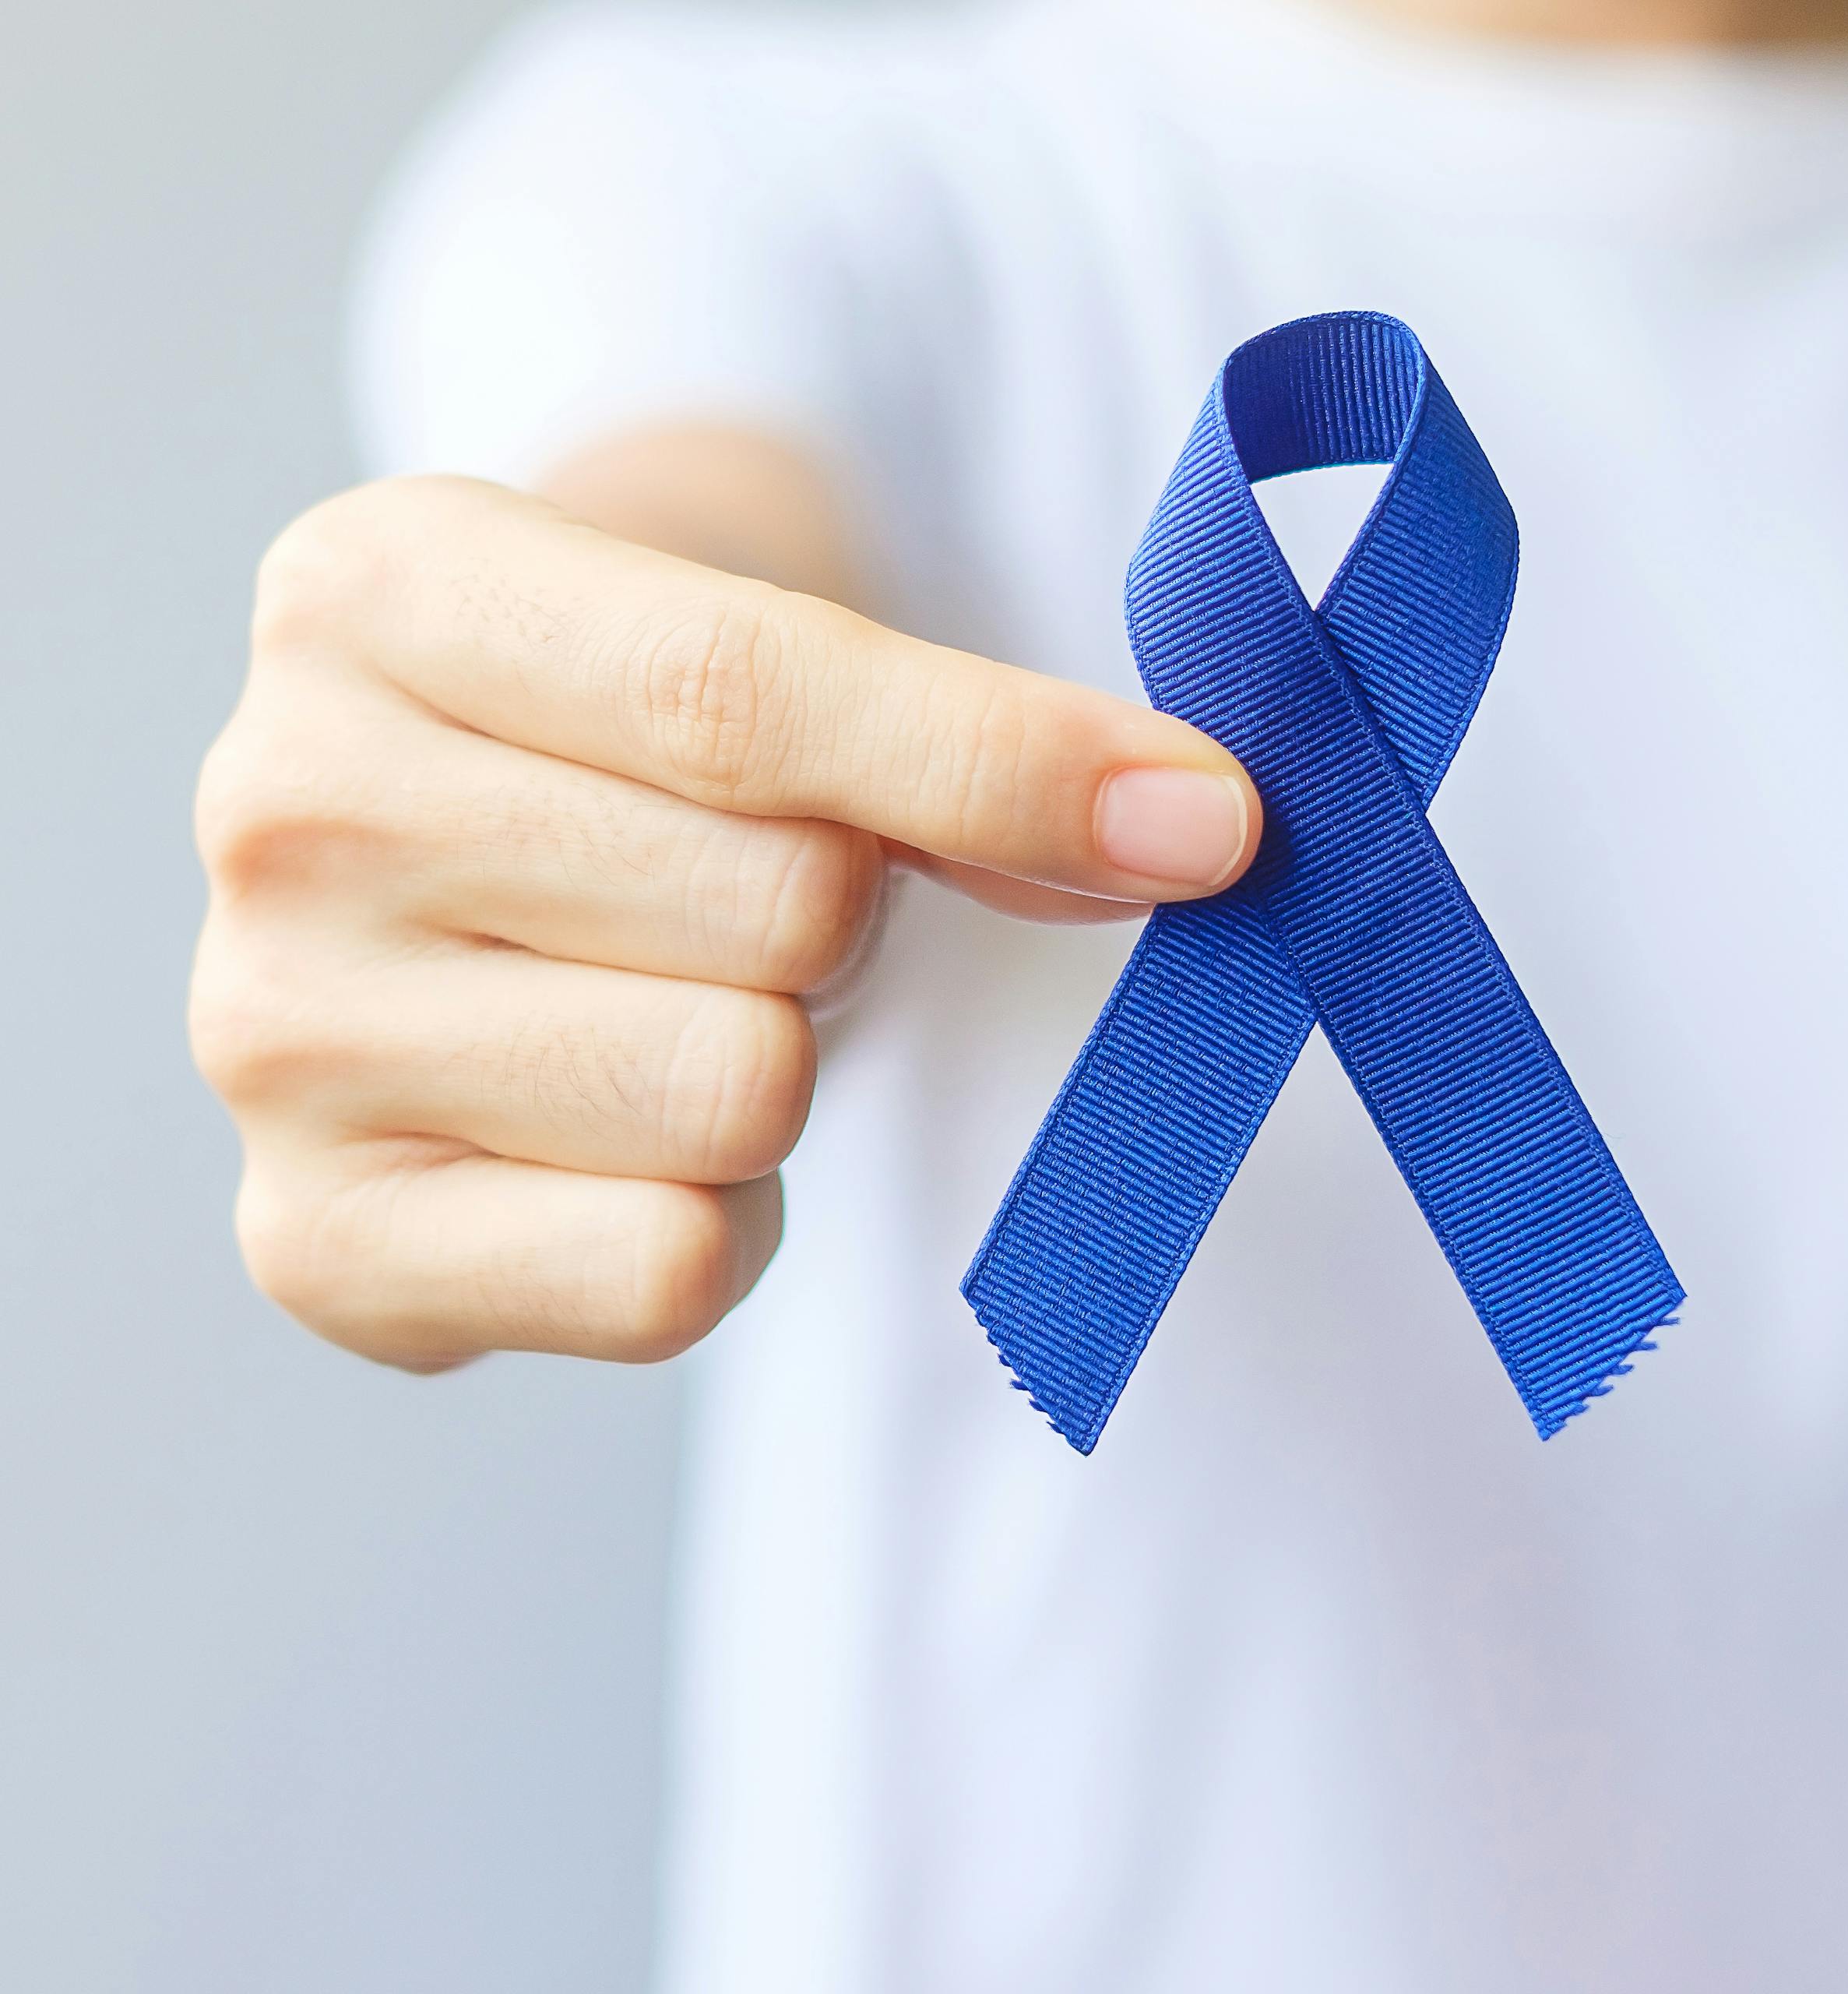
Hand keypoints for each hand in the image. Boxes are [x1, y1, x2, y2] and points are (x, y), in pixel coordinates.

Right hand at [190, 474, 1259, 1370]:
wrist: (465, 859)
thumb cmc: (645, 744)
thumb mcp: (780, 647)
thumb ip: (969, 739)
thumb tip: (1192, 829)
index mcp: (380, 587)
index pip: (748, 693)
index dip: (1008, 767)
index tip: (1211, 822)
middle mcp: (281, 801)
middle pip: (776, 906)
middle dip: (843, 917)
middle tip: (760, 898)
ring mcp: (276, 1034)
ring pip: (738, 1091)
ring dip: (783, 1068)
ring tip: (680, 1002)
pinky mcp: (317, 1239)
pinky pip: (665, 1270)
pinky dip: (716, 1228)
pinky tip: (632, 1140)